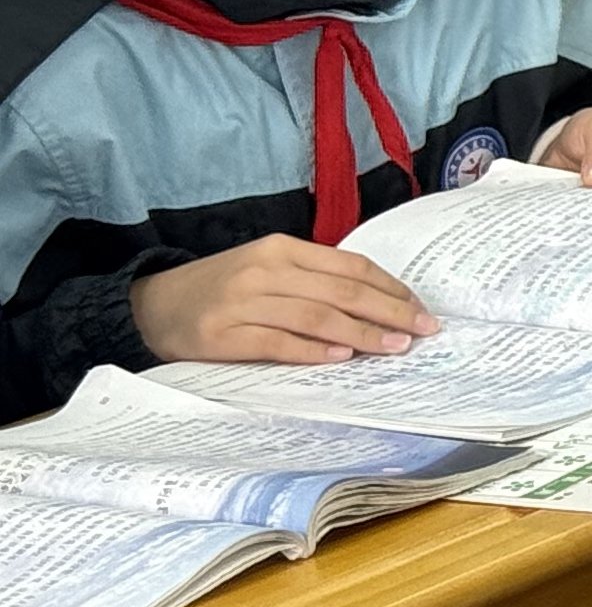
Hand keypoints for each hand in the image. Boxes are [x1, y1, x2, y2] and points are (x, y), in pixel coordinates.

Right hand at [130, 236, 435, 364]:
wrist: (151, 305)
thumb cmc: (222, 288)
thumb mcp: (268, 270)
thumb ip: (314, 281)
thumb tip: (378, 305)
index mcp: (283, 249)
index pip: (352, 267)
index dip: (391, 289)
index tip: (421, 308)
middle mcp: (266, 270)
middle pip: (343, 291)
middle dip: (391, 312)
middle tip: (424, 330)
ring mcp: (243, 302)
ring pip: (317, 316)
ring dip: (362, 334)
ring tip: (394, 347)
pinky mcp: (222, 334)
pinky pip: (277, 342)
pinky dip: (312, 350)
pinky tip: (341, 357)